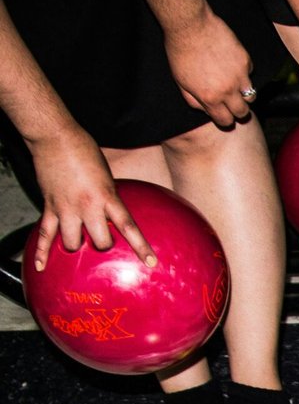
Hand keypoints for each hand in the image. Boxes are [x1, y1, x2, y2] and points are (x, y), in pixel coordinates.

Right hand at [29, 126, 156, 269]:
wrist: (55, 137)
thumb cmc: (85, 151)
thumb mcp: (107, 175)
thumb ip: (111, 197)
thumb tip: (116, 214)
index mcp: (107, 197)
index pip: (128, 227)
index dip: (140, 247)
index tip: (151, 262)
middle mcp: (87, 206)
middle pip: (101, 242)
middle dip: (105, 245)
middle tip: (104, 239)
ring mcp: (66, 208)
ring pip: (73, 243)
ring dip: (78, 245)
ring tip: (80, 241)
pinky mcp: (49, 207)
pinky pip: (44, 235)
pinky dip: (42, 252)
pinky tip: (41, 267)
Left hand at [161, 4, 255, 126]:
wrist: (190, 26)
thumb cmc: (180, 52)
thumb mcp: (181, 82)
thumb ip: (194, 101)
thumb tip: (206, 111)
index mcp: (210, 98)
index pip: (225, 121)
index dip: (225, 120)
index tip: (224, 115)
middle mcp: (227, 90)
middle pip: (243, 112)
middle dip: (238, 110)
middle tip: (233, 103)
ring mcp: (239, 76)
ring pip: (251, 95)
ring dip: (244, 93)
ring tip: (235, 85)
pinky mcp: (245, 61)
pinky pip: (249, 73)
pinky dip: (242, 71)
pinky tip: (231, 62)